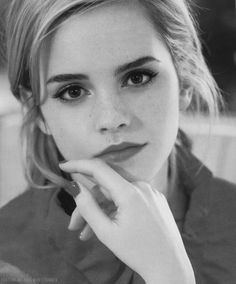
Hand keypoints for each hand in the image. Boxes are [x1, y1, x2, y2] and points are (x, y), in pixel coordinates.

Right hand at [59, 159, 194, 283]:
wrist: (170, 267)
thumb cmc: (137, 253)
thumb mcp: (106, 232)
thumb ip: (88, 207)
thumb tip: (74, 187)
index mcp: (130, 192)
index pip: (99, 168)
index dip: (78, 164)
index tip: (62, 166)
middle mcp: (142, 186)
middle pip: (106, 188)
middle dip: (87, 204)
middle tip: (73, 225)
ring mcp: (150, 192)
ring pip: (116, 195)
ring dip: (100, 211)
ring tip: (86, 234)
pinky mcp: (154, 199)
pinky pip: (129, 198)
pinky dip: (115, 210)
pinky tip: (107, 227)